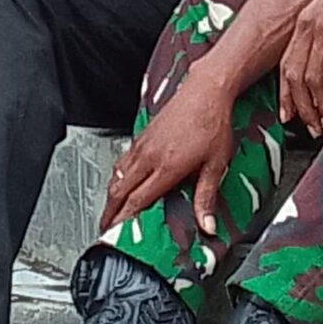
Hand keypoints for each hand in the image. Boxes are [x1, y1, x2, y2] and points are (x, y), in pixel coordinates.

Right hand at [102, 82, 239, 235]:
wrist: (206, 91)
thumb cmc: (212, 122)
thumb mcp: (216, 164)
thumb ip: (206, 197)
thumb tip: (207, 224)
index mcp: (166, 166)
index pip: (137, 200)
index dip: (123, 219)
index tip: (115, 232)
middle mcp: (149, 156)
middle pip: (119, 189)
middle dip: (109, 211)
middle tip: (106, 227)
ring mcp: (143, 144)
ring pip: (117, 174)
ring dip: (111, 194)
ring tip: (110, 209)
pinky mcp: (142, 135)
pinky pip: (122, 160)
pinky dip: (117, 175)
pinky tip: (121, 180)